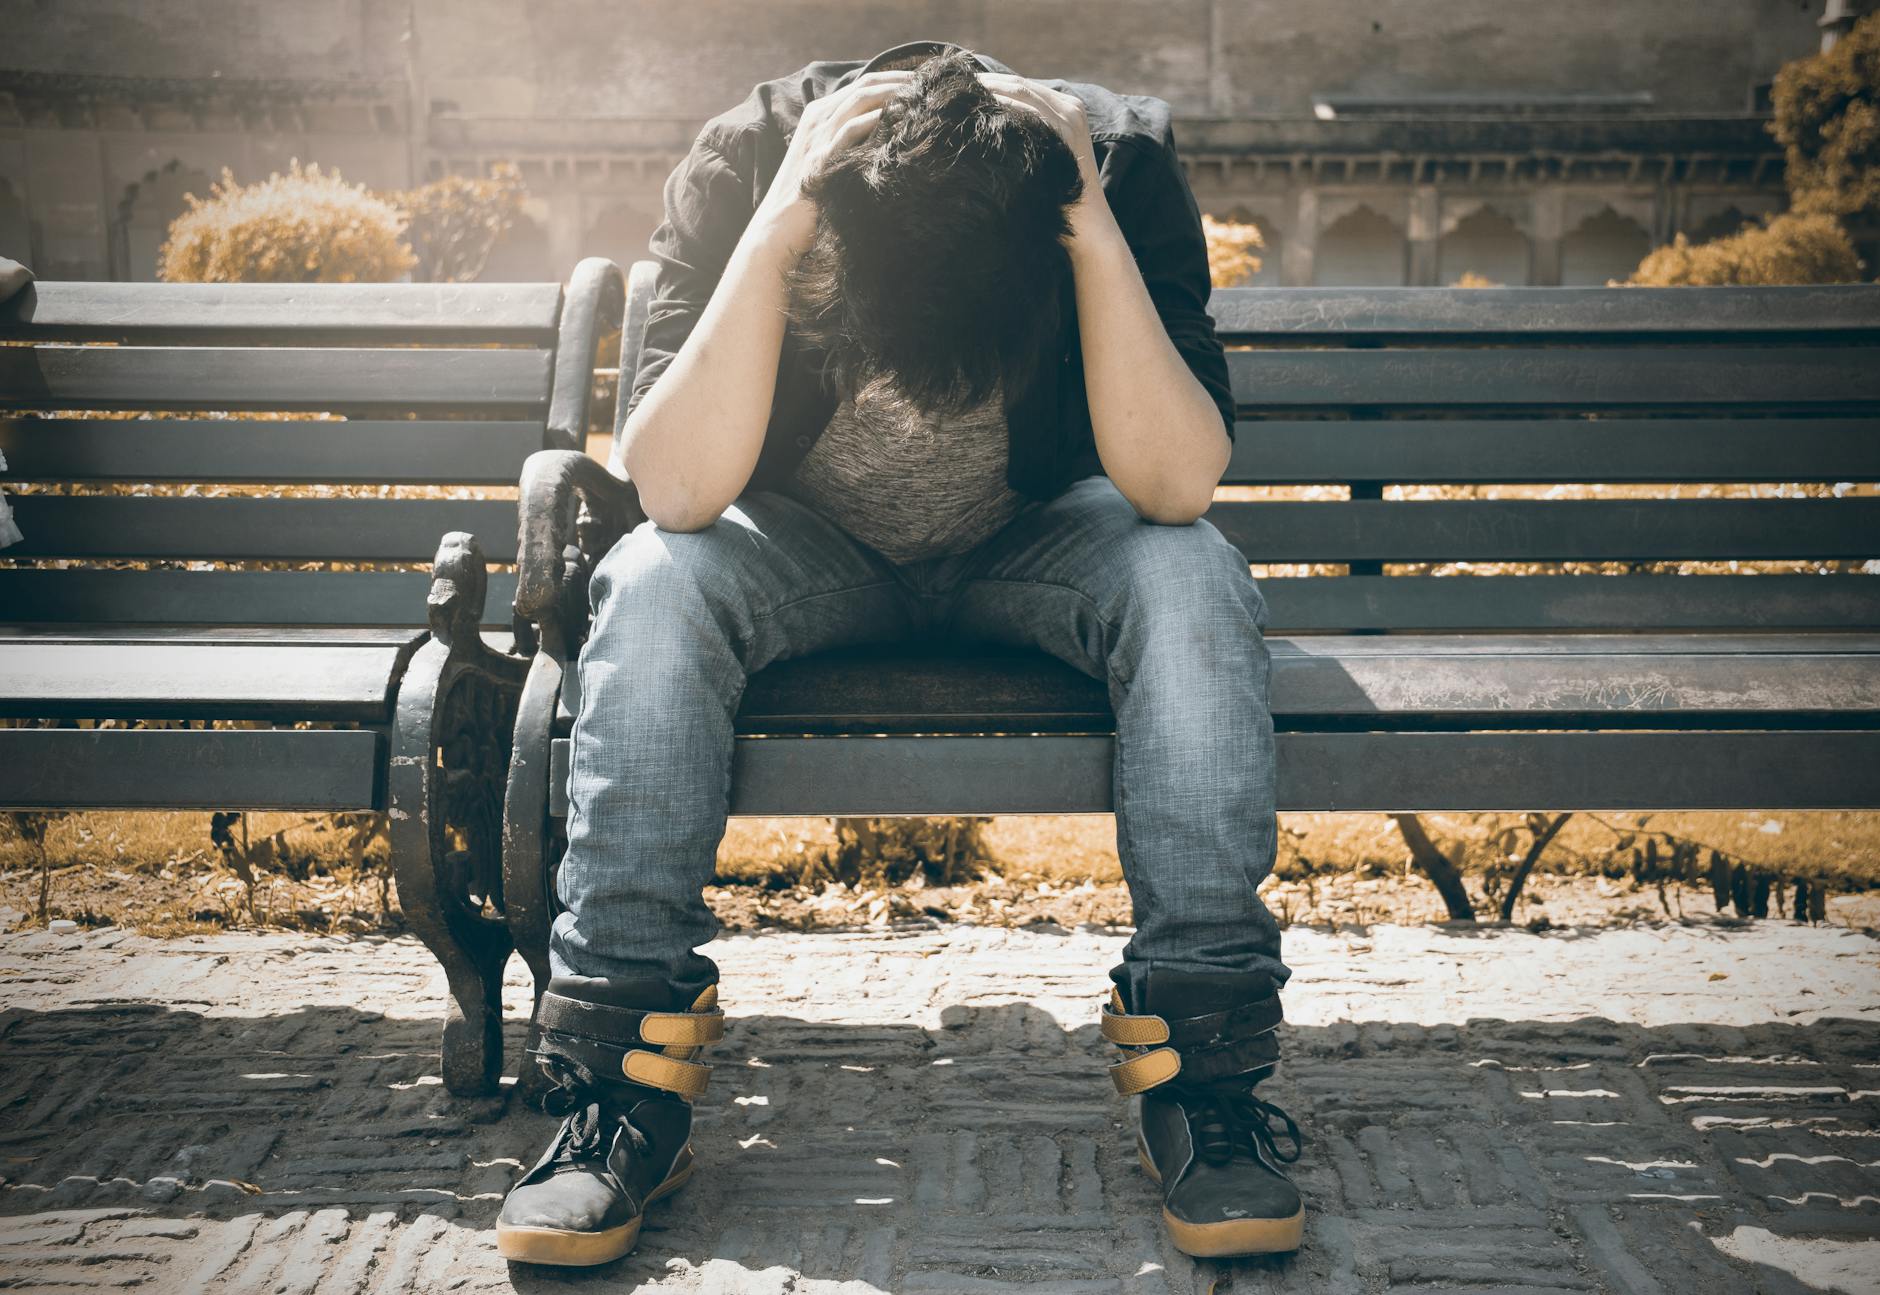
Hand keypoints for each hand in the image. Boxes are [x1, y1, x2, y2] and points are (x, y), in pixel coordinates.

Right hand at [754, 70, 915, 258]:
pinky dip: (875, 120)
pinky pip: (850, 130)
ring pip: (859, 100)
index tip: (926, 84)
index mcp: (821, 115)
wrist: (780, 228)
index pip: (864, 85)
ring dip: (893, 95)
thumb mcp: (834, 161)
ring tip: (921, 97)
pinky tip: (898, 119)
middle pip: (865, 86)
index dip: (896, 79)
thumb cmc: (813, 199)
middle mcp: (818, 119)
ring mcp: (817, 137)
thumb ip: (856, 144)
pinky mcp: (820, 158)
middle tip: (931, 85)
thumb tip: (892, 137)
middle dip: (901, 81)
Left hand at [973, 73, 1110, 244]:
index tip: (961, 86)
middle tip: (953, 87)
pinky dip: (1003, 106)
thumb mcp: (1044, 154)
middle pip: (1019, 84)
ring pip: (1022, 92)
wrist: (1088, 224)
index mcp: (1067, 107)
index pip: (1022, 86)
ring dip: (989, 91)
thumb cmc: (1059, 194)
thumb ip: (1026, 132)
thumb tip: (986, 122)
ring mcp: (1070, 118)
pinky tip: (980, 111)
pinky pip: (1029, 111)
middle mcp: (1071, 107)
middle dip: (985, 83)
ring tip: (959, 96)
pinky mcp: (1067, 133)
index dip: (991, 83)